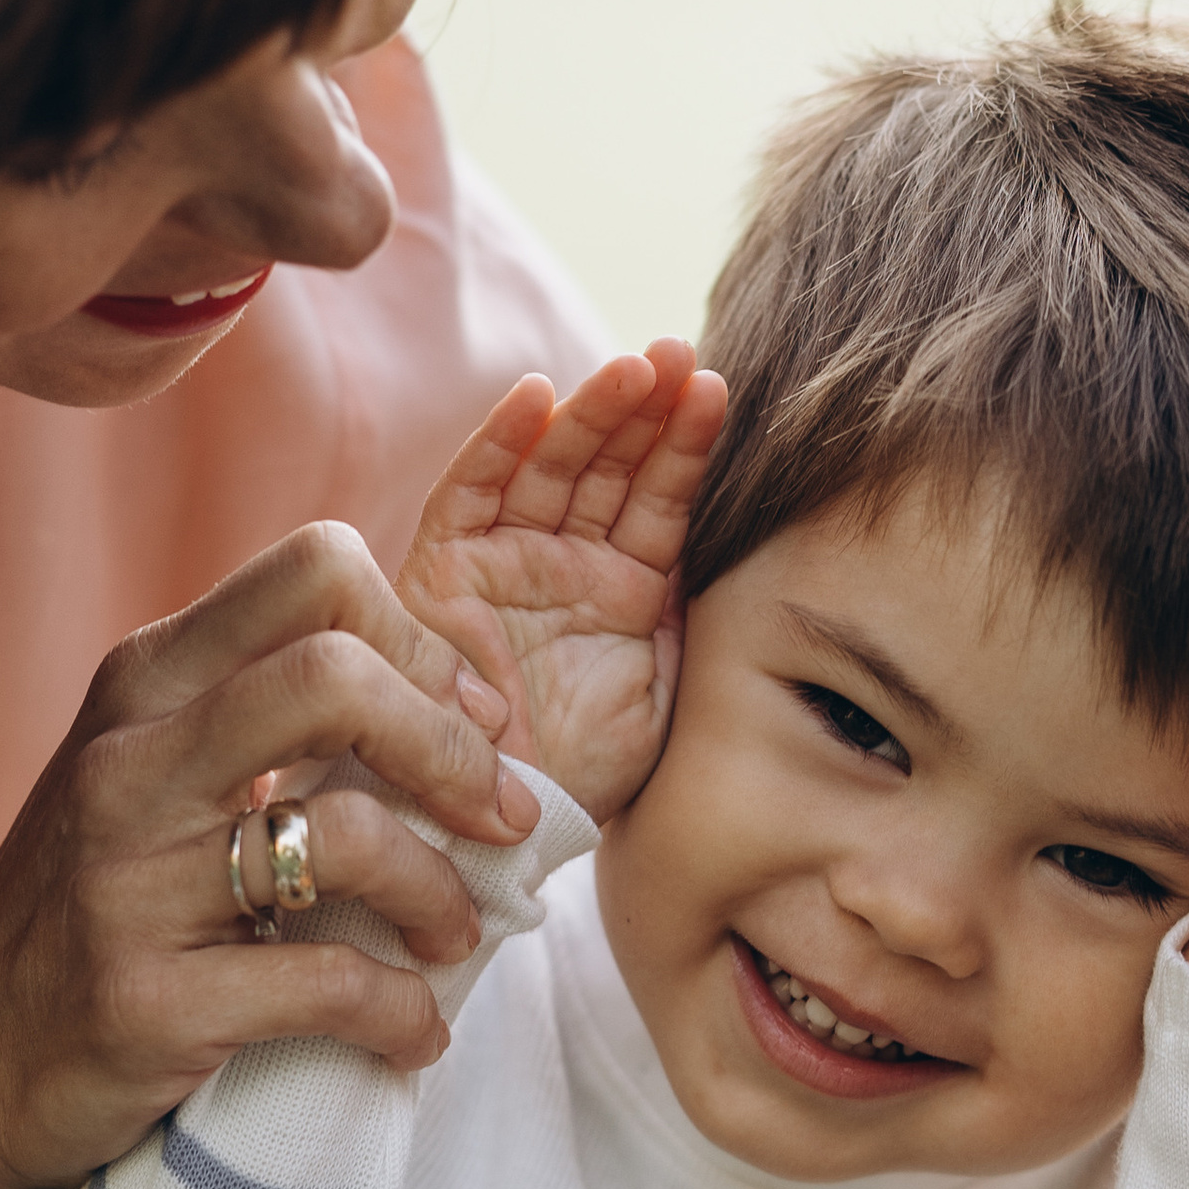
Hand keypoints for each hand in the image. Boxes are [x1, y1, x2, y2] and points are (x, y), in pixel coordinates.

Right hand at [0, 514, 563, 1188]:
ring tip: (456, 939)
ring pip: (344, 831)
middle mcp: (132, 764)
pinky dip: (402, 1015)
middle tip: (499, 821)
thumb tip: (456, 707)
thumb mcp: (146, 779)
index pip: (318, 572)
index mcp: (146, 686)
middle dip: (452, 748)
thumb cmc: (81, 919)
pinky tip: (412, 1036)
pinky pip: (327, 984)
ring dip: (440, 893)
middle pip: (336, 674)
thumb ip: (260, 722)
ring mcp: (130, 883)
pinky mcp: (146, 1003)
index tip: (471, 727)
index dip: (426, 642)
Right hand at [395, 344, 727, 827]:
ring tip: (632, 368)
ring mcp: (505, 561)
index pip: (659, 502)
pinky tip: (535, 397)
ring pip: (548, 467)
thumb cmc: (583, 781)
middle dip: (642, 410)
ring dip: (588, 413)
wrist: (499, 833)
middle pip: (607, 468)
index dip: (685, 447)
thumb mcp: (663, 699)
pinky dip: (496, 446)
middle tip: (678, 356)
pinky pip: (469, 495)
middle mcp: (565, 564)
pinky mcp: (442, 570)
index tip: (719, 392)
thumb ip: (691, 624)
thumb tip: (745, 556)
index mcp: (625, 592)